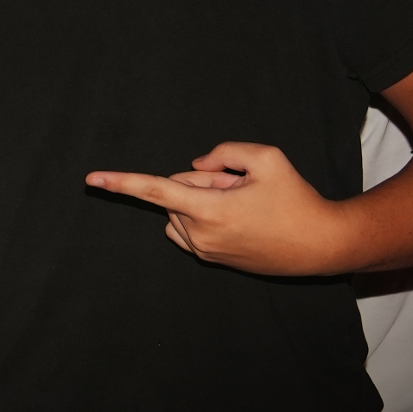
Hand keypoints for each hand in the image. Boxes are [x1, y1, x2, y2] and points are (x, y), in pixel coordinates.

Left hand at [87, 141, 348, 275]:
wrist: (320, 244)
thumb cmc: (296, 198)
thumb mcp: (266, 158)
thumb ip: (223, 152)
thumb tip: (194, 167)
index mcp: (210, 211)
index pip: (156, 190)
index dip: (122, 182)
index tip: (91, 179)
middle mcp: (200, 235)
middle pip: (178, 191)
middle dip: (203, 181)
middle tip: (243, 188)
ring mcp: (204, 251)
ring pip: (182, 209)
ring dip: (204, 199)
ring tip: (244, 205)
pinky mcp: (211, 259)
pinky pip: (188, 226)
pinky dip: (202, 214)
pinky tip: (237, 217)